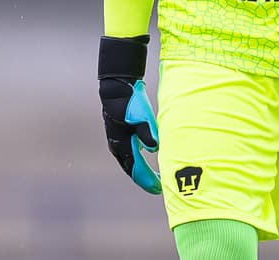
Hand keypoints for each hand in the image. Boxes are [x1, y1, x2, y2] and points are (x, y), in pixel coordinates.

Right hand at [98, 35, 161, 193]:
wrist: (118, 89)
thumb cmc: (130, 102)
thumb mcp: (140, 115)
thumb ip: (148, 131)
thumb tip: (155, 148)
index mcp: (122, 145)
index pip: (135, 168)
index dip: (147, 180)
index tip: (159, 189)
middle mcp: (119, 146)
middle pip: (133, 168)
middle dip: (145, 179)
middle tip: (160, 189)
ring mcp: (120, 140)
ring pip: (132, 161)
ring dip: (143, 171)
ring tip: (156, 179)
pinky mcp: (124, 134)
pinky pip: (132, 153)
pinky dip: (140, 160)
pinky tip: (150, 159)